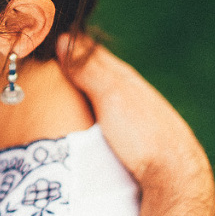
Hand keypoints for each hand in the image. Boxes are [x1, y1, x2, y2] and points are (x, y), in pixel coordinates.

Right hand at [57, 33, 214, 215]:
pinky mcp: (128, 137)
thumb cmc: (142, 132)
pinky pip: (100, 117)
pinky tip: (75, 121)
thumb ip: (88, 69)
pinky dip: (85, 113)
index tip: (42, 43)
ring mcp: (129, 115)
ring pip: (97, 97)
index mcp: (123, 77)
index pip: (90, 51)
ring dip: (76, 93)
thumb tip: (63, 39)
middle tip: (40, 67)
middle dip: (69, 68)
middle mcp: (128, 92)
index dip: (67, 44)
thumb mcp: (111, 94)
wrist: (174, 175)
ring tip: (51, 94)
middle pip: (93, 73)